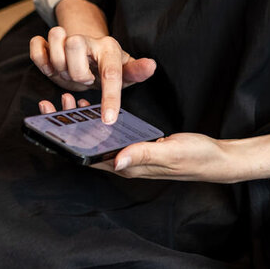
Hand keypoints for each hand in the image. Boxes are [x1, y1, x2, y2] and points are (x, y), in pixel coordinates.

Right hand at [30, 27, 155, 122]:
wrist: (87, 54)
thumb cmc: (107, 65)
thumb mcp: (124, 71)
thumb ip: (136, 71)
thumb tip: (151, 65)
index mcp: (109, 48)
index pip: (110, 72)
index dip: (109, 97)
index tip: (108, 120)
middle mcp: (87, 39)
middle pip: (74, 46)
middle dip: (77, 71)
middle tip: (84, 79)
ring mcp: (65, 38)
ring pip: (55, 43)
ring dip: (59, 66)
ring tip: (69, 72)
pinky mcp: (46, 42)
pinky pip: (36, 45)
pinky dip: (40, 59)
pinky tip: (51, 67)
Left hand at [37, 95, 239, 182]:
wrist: (217, 159)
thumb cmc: (196, 157)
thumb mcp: (171, 153)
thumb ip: (144, 155)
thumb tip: (116, 160)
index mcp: (130, 167)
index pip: (91, 158)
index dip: (68, 144)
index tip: (52, 124)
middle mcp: (127, 162)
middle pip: (90, 147)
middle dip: (70, 129)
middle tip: (56, 104)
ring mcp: (133, 153)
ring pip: (100, 140)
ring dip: (83, 123)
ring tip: (71, 101)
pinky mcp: (141, 144)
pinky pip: (114, 134)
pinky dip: (100, 120)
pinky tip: (95, 106)